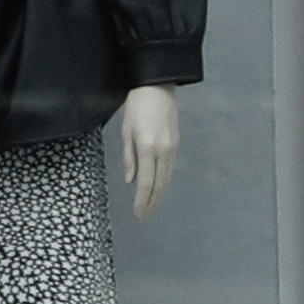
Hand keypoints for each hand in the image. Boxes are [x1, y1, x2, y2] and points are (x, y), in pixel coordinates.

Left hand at [115, 84, 180, 218]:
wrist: (157, 87)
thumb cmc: (136, 108)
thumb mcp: (126, 132)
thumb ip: (128, 158)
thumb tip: (131, 181)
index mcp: (147, 148)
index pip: (146, 182)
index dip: (142, 200)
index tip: (138, 214)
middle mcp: (163, 151)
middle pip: (159, 184)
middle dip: (151, 202)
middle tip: (144, 215)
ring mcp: (172, 147)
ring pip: (166, 178)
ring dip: (159, 194)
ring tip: (150, 206)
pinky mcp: (177, 143)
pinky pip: (170, 168)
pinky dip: (163, 180)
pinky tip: (157, 187)